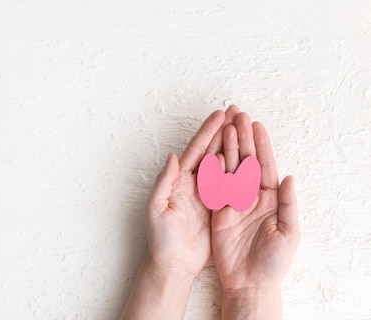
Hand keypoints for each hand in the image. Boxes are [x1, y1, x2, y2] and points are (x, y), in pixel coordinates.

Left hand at [144, 105, 238, 277]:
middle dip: (224, 132)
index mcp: (179, 181)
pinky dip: (240, 171)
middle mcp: (193, 184)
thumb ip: (164, 182)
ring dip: (234, 146)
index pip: (196, 150)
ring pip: (224, 165)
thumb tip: (172, 156)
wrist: (172, 265)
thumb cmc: (160, 239)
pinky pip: (232, 185)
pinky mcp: (218, 209)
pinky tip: (251, 159)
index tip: (221, 114)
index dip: (208, 132)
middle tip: (237, 112)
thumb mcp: (156, 209)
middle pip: (211, 151)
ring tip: (246, 128)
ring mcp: (207, 195)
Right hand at [210, 113, 299, 318]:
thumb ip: (288, 204)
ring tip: (224, 126)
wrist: (249, 282)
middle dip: (242, 137)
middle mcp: (251, 197)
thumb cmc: (272, 262)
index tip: (256, 124)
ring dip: (228, 147)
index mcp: (271, 199)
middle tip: (237, 114)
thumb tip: (289, 177)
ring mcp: (233, 202)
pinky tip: (211, 152)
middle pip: (247, 161)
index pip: (265, 166)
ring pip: (229, 169)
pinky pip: (214, 186)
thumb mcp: (288, 233)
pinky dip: (212, 169)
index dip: (261, 144)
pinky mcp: (217, 211)